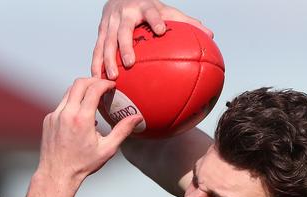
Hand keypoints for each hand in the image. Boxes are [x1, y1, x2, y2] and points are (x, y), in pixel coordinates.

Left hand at [38, 77, 141, 180]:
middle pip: (79, 83)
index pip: (94, 88)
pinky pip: (61, 105)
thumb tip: (137, 118)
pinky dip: (72, 104)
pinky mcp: (48, 120)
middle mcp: (66, 114)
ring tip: (92, 99)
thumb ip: (122, 130)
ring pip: (68, 92)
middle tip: (102, 86)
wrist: (57, 174)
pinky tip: (80, 115)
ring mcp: (54, 116)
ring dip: (81, 91)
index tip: (112, 86)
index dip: (105, 83)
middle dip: (92, 80)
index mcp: (82, 119)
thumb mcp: (107, 149)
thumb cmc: (83, 165)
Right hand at [93, 0, 212, 78]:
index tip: (160, 30)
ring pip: (106, 42)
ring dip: (107, 60)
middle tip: (129, 63)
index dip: (155, 20)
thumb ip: (185, 22)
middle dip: (124, 46)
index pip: (150, 12)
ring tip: (112, 77)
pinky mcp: (100, 31)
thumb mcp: (165, 10)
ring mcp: (110, 23)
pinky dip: (96, 63)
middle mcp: (124, 14)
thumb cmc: (147, 8)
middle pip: (123, 31)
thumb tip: (210, 35)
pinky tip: (96, 78)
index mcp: (143, 7)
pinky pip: (96, 49)